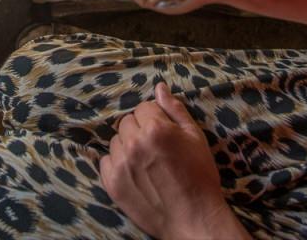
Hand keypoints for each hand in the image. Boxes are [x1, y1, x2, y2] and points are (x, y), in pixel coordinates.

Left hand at [99, 83, 248, 239]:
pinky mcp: (111, 182)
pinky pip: (106, 161)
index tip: (164, 134)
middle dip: (139, 130)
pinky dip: (117, 164)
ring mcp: (121, 164)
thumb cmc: (199, 176)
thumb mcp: (195, 137)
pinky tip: (134, 173)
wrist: (194, 218)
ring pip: (116, 141)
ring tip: (146, 163)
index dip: (155, 119)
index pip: (143, 108)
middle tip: (155, 148)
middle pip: (127, 122)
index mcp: (155, 129)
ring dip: (127, 146)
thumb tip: (159, 87)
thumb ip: (175, 109)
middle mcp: (134, 143)